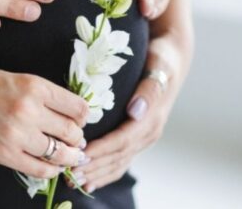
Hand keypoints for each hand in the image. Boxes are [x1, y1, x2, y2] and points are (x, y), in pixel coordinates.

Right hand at [0, 62, 90, 178]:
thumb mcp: (13, 78)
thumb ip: (41, 94)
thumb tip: (69, 114)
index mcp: (34, 85)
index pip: (78, 107)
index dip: (83, 116)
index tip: (80, 120)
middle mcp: (29, 109)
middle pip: (72, 132)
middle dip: (77, 138)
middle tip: (76, 141)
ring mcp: (17, 134)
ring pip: (60, 153)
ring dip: (69, 157)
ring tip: (70, 157)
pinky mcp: (3, 153)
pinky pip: (39, 169)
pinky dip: (51, 171)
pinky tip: (52, 167)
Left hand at [66, 33, 188, 191]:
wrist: (172, 59)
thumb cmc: (160, 60)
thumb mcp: (158, 68)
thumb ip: (148, 90)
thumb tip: (136, 111)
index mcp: (151, 119)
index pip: (122, 140)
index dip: (101, 150)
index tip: (80, 155)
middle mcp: (148, 133)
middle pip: (118, 156)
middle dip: (94, 166)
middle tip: (69, 174)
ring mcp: (143, 138)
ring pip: (118, 163)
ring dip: (96, 174)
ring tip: (74, 181)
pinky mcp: (136, 139)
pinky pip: (120, 161)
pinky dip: (105, 173)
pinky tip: (89, 181)